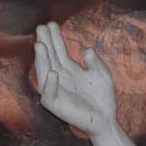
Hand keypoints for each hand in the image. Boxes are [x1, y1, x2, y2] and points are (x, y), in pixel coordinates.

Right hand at [34, 21, 118, 137]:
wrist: (106, 121)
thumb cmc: (103, 99)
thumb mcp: (103, 76)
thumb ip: (96, 63)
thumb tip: (88, 50)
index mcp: (69, 69)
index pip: (59, 51)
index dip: (55, 38)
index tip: (51, 24)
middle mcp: (59, 77)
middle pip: (49, 57)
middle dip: (45, 42)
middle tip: (41, 28)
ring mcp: (55, 90)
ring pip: (44, 72)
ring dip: (42, 59)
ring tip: (40, 45)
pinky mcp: (55, 104)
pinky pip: (48, 93)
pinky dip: (49, 84)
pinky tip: (53, 73)